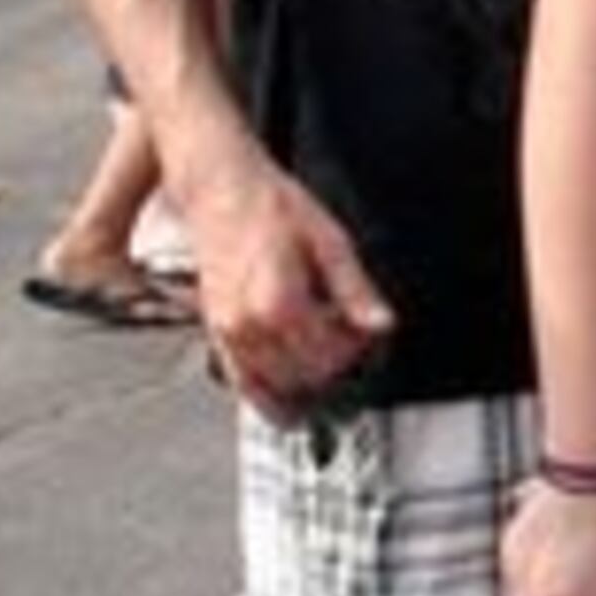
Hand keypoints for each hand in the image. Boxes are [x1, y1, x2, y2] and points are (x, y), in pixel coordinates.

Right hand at [170, 147, 394, 422]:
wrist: (221, 191)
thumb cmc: (271, 208)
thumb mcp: (330, 241)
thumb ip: (355, 290)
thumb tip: (380, 324)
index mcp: (279, 303)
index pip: (330, 354)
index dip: (357, 351)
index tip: (369, 335)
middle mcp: (247, 326)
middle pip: (304, 374)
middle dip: (335, 366)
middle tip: (352, 343)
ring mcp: (226, 333)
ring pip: (274, 385)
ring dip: (305, 382)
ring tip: (328, 366)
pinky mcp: (215, 332)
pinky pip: (241, 382)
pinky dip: (266, 398)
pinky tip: (288, 405)